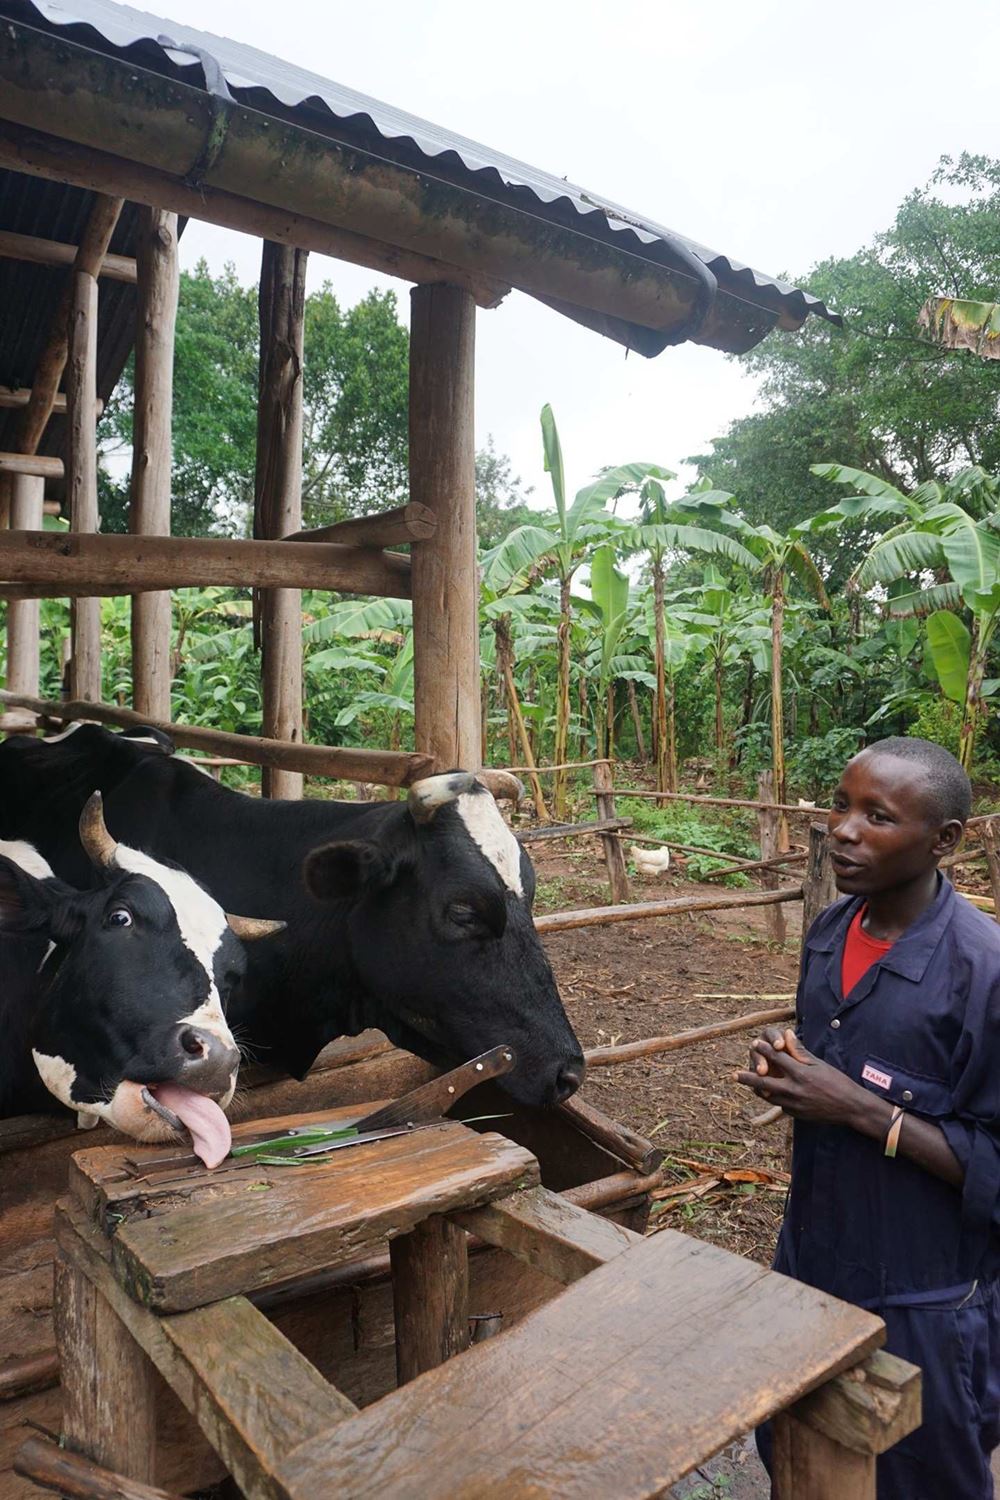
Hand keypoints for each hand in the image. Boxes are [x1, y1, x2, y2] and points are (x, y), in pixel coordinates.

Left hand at [736, 1028, 875, 1129]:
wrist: (850, 1108)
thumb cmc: (837, 1082)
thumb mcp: (818, 1064)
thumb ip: (799, 1051)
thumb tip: (786, 1034)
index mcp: (801, 1074)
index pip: (777, 1058)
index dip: (764, 1049)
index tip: (754, 1043)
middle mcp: (795, 1091)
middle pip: (764, 1082)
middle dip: (747, 1077)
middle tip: (734, 1074)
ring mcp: (794, 1105)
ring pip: (768, 1096)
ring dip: (757, 1089)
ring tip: (748, 1083)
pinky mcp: (795, 1115)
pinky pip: (779, 1104)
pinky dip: (773, 1097)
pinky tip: (769, 1092)